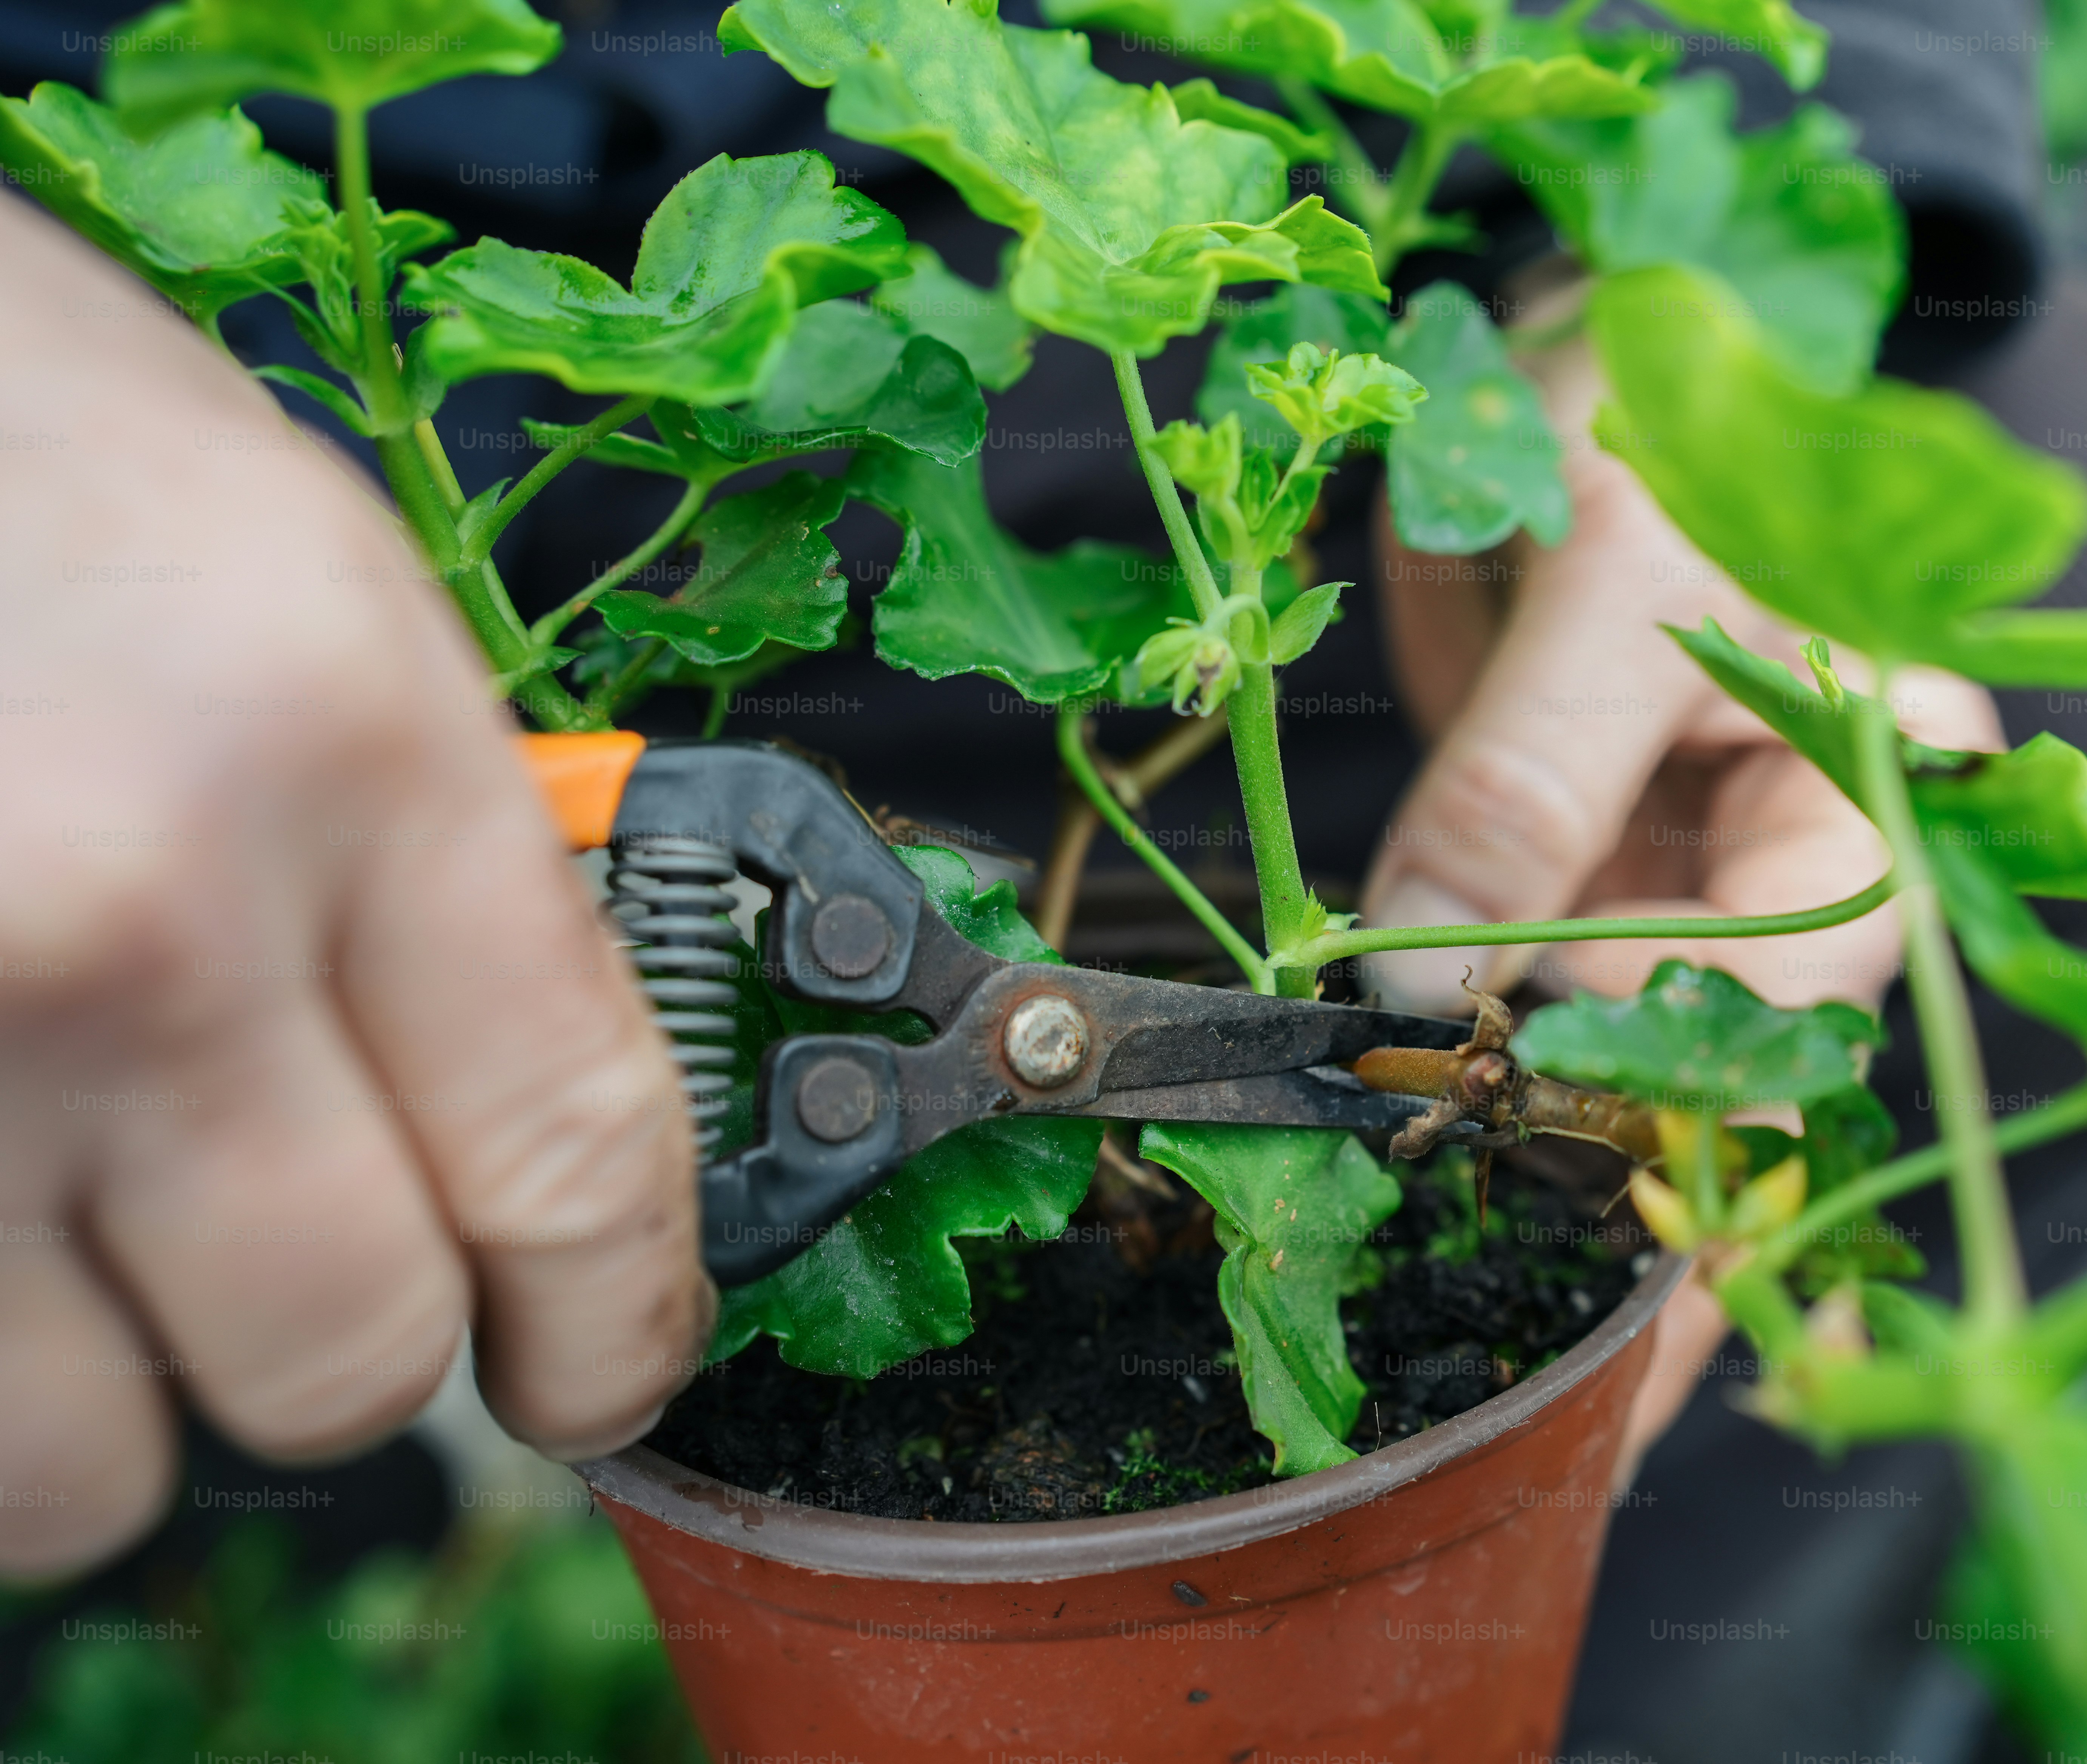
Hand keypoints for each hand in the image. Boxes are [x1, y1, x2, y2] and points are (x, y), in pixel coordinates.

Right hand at [0, 202, 709, 1578]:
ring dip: (125, 1398)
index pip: (577, 1160)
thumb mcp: (314, 605)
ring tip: (90, 1238)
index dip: (619, 1325)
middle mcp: (141, 920)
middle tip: (307, 1266)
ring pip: (98, 1465)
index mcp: (344, 746)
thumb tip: (541, 1130)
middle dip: (357, 1352)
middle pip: (353, 1353)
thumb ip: (447, 882)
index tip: (604, 1368)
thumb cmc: (24, 457)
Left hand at [1362, 312, 2005, 1475]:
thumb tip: (1431, 982)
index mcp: (1869, 782)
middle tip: (1583, 1415)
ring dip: (1578, 1218)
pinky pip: (1553, 1027)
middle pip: (1747, 1073)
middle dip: (1664, 1237)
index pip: (1809, 980)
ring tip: (1537, 1402)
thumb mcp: (1605, 575)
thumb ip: (1529, 779)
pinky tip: (1485, 1265)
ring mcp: (1684, 885)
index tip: (1617, 1253)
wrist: (1595, 355)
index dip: (1706, 1112)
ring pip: (1648, 1077)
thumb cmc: (1650, 411)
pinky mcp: (1585, 890)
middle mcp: (1792, 859)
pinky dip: (1505, 1128)